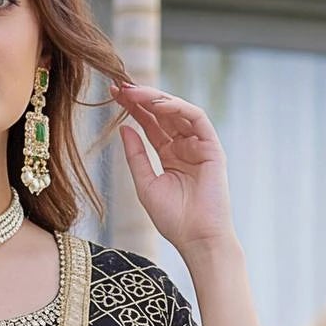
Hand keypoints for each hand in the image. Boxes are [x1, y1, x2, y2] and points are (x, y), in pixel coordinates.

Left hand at [113, 81, 237, 262]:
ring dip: (156, 98)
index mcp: (169, 155)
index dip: (132, 108)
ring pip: (178, 111)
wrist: (197, 239)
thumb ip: (136, 156)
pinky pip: (196, 118)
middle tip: (120, 86)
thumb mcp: (146, 185)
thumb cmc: (174, 219)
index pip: (149, 124)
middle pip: (161, 113)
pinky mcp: (212, 146)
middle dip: (141, 98)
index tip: (113, 94)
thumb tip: (124, 128)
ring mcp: (199, 145)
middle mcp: (184, 146)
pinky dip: (178, 108)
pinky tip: (158, 104)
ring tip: (134, 92)